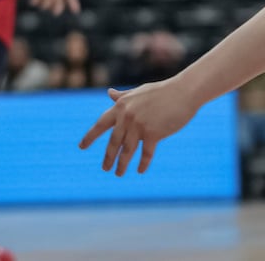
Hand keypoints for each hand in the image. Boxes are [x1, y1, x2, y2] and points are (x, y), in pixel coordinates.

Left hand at [29, 0, 81, 13]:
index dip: (73, 3)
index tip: (76, 11)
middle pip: (59, 3)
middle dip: (58, 8)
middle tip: (56, 13)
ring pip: (47, 4)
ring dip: (46, 5)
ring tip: (44, 5)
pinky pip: (36, 0)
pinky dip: (34, 1)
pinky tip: (32, 2)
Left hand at [79, 77, 201, 175]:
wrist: (183, 92)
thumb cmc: (161, 92)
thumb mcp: (138, 92)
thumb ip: (122, 97)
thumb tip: (109, 93)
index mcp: (120, 106)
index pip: (101, 124)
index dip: (90, 137)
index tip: (81, 147)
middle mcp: (126, 117)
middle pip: (113, 141)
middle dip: (108, 157)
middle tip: (104, 168)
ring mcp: (139, 125)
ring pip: (127, 150)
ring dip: (122, 164)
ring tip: (118, 173)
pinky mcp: (154, 133)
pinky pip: (146, 153)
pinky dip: (143, 163)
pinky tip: (139, 170)